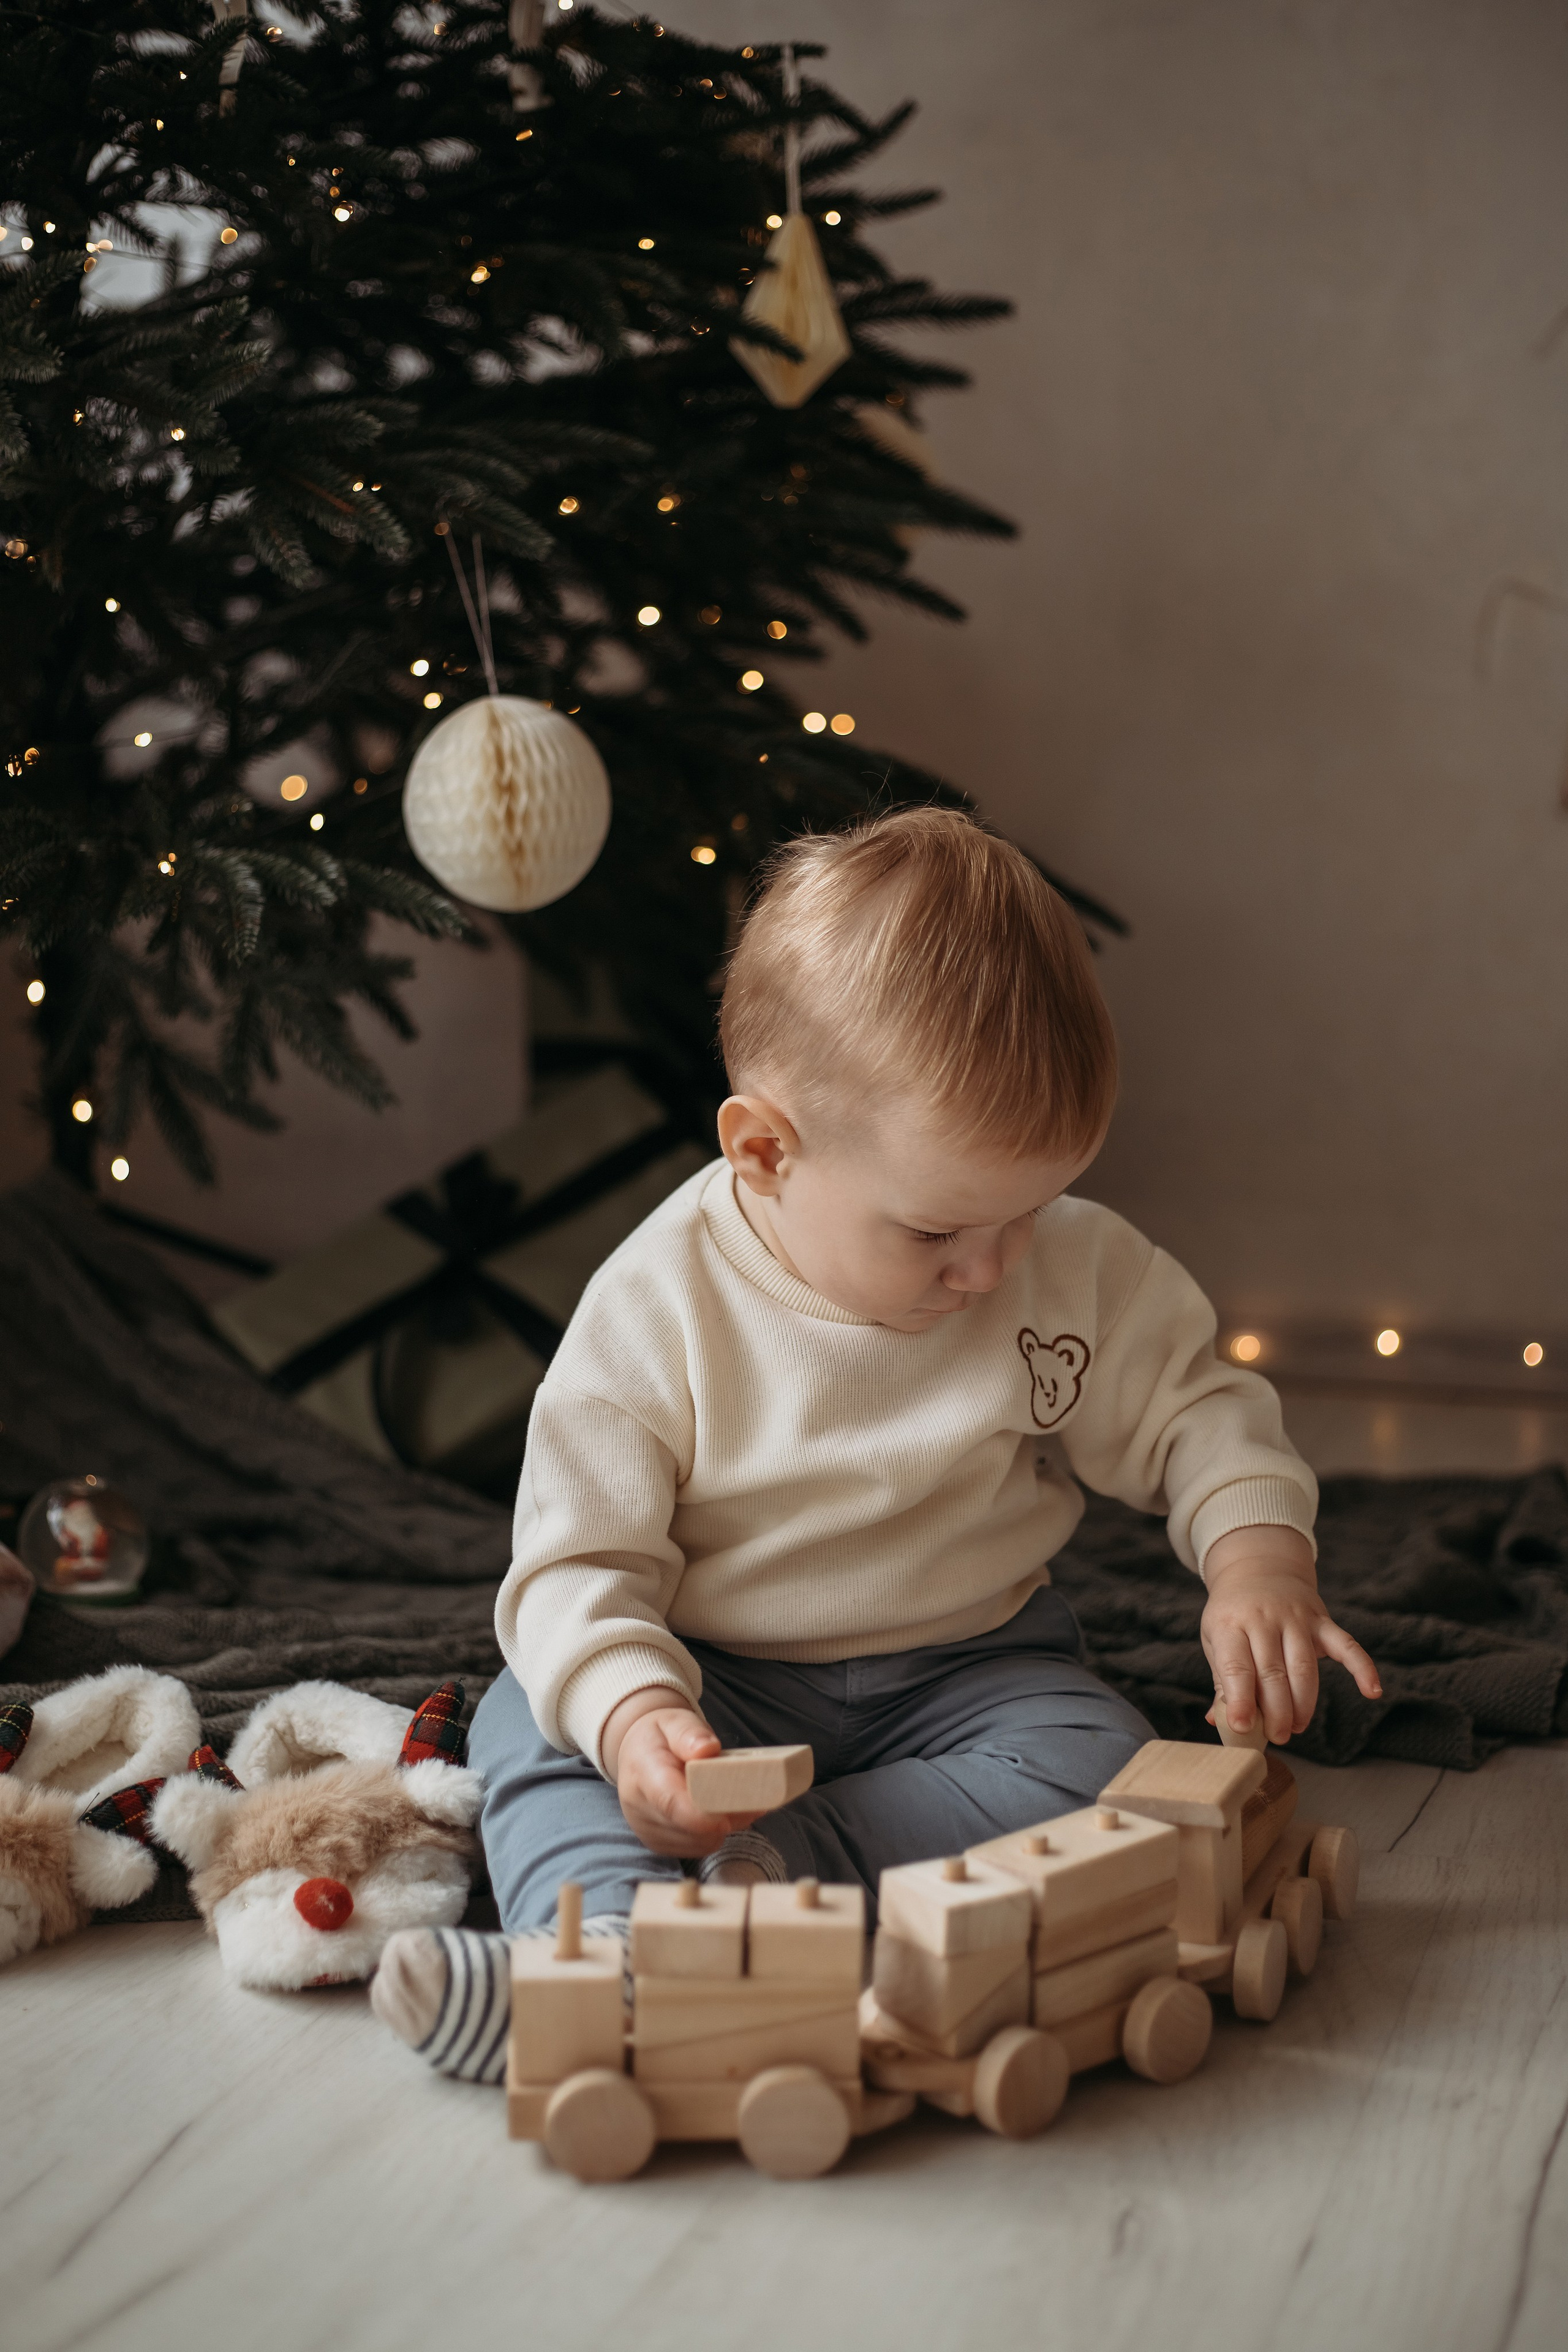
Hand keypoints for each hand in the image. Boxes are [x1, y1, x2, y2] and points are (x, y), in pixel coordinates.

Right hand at [601, 1686, 764, 1856]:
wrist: (637, 1754)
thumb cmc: (659, 1736)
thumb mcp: (673, 1721)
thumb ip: (690, 1733)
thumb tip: (707, 1749)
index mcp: (642, 1773)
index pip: (670, 1801)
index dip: (701, 1815)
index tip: (728, 1816)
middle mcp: (639, 1808)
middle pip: (690, 1828)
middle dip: (725, 1815)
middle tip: (753, 1794)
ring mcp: (648, 1831)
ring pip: (699, 1842)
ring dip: (724, 1825)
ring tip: (737, 1798)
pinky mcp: (661, 1844)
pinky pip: (698, 1847)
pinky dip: (716, 1833)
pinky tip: (723, 1811)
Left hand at [1200, 1524, 1381, 1744]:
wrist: (1258, 1569)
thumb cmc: (1233, 1615)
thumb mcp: (1217, 1640)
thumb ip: (1222, 1680)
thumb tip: (1220, 1722)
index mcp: (1231, 1624)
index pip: (1236, 1667)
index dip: (1240, 1700)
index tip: (1243, 1728)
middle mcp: (1264, 1618)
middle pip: (1273, 1672)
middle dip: (1276, 1711)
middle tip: (1277, 1737)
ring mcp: (1295, 1617)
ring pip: (1304, 1667)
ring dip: (1303, 1703)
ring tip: (1296, 1728)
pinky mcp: (1321, 1620)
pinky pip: (1346, 1644)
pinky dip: (1362, 1667)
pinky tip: (1373, 1691)